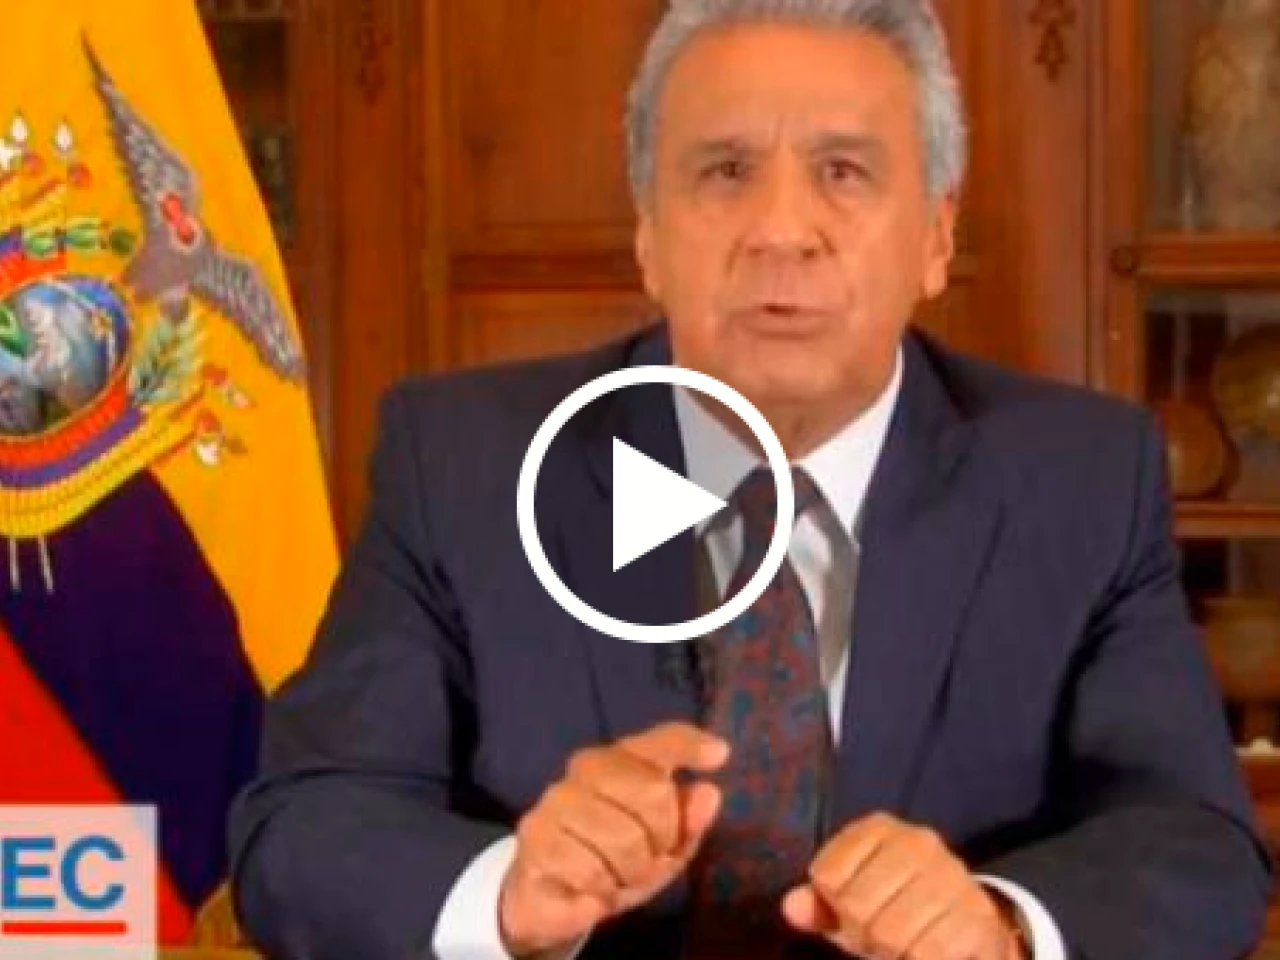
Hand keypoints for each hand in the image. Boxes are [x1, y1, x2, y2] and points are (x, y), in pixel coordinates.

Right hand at [498, 722, 727, 957]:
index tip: (719, 755)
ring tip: (614, 879)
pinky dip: (599, 894)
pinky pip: (589, 873)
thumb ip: (689, 818)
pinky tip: (588, 893)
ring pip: (622, 841)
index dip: (691, 745)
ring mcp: (555, 801)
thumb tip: (710, 792)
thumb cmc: (615, 859)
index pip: (660, 741)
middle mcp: (584, 769)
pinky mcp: (534, 840)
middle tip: (646, 862)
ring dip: (628, 875)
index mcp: (620, 759)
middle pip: (653, 796)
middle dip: (661, 841)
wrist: (548, 896)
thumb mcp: (662, 845)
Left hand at [781, 813, 1026, 959]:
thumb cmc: (897, 913)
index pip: (828, 875)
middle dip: (863, 934)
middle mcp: (918, 842)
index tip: (853, 912)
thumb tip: (791, 906)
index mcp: (878, 829)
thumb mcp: (851, 907)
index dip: (834, 907)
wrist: (972, 929)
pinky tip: (928, 952)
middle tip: (880, 938)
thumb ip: (818, 906)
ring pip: (891, 932)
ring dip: (893, 953)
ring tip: (905, 946)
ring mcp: (951, 876)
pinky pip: (928, 953)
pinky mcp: (977, 915)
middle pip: (857, 906)